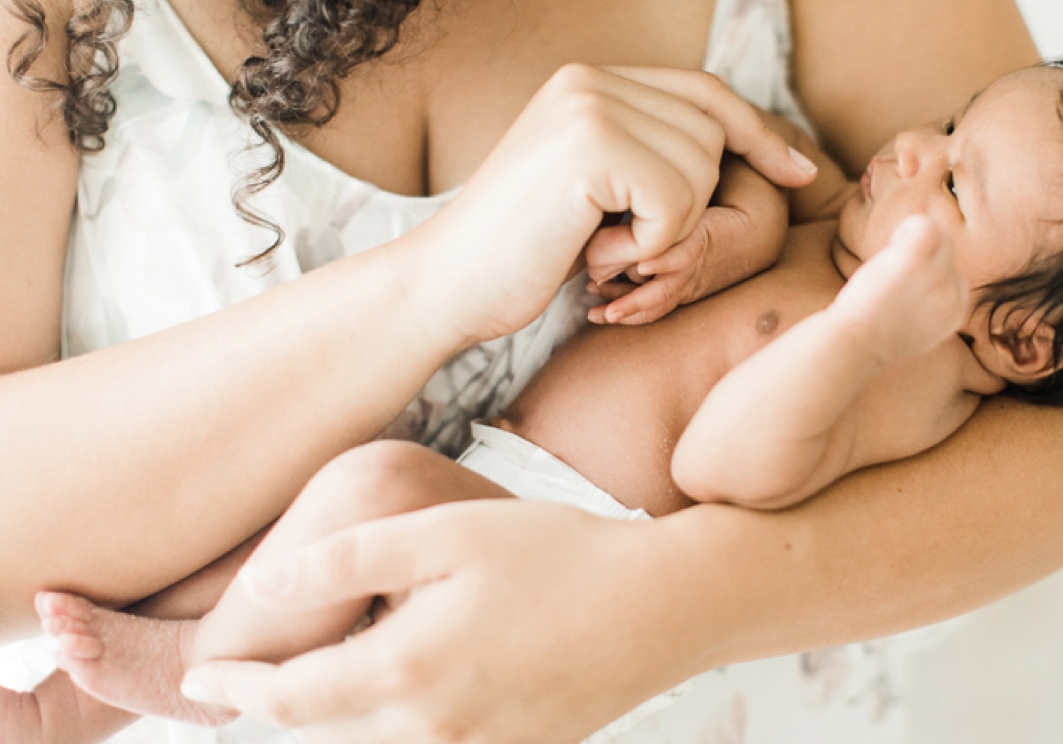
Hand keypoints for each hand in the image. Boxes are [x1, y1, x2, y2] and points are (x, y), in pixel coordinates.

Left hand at [177, 502, 715, 743]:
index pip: (288, 700)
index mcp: (406, 671)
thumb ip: (347, 558)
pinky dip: (397, 727)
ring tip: (319, 686)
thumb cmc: (559, 555)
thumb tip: (262, 584)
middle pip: (324, 735)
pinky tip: (411, 689)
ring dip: (335, 721)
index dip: (235, 687)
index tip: (201, 674)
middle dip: (277, 712)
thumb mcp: (447, 535)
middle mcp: (434, 730)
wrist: (665, 605)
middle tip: (246, 686)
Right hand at [399, 65, 816, 352]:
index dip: (756, 132)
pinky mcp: (591, 144)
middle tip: (622, 241)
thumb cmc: (521, 254)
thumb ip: (644, 149)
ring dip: (667, 228)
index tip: (797, 172)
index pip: (703, 92)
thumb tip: (736, 143)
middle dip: (691, 204)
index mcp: (588, 80)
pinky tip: (598, 252)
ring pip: (701, 167)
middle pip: (712, 134)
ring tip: (602, 244)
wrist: (448, 286)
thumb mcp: (592, 188)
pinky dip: (651, 243)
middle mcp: (589, 79)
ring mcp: (588, 105)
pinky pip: (677, 200)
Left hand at [829, 215, 968, 363]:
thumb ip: (928, 303)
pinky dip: (908, 228)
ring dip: (913, 242)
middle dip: (923, 255)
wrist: (854, 344)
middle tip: (891, 270)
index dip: (928, 274)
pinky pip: (925, 225)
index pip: (955, 277)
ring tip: (888, 261)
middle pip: (948, 254)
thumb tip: (920, 280)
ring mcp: (936, 276)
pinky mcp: (915, 260)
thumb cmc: (872, 335)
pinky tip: (891, 243)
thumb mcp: (914, 325)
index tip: (902, 287)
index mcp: (954, 312)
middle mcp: (951, 295)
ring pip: (940, 238)